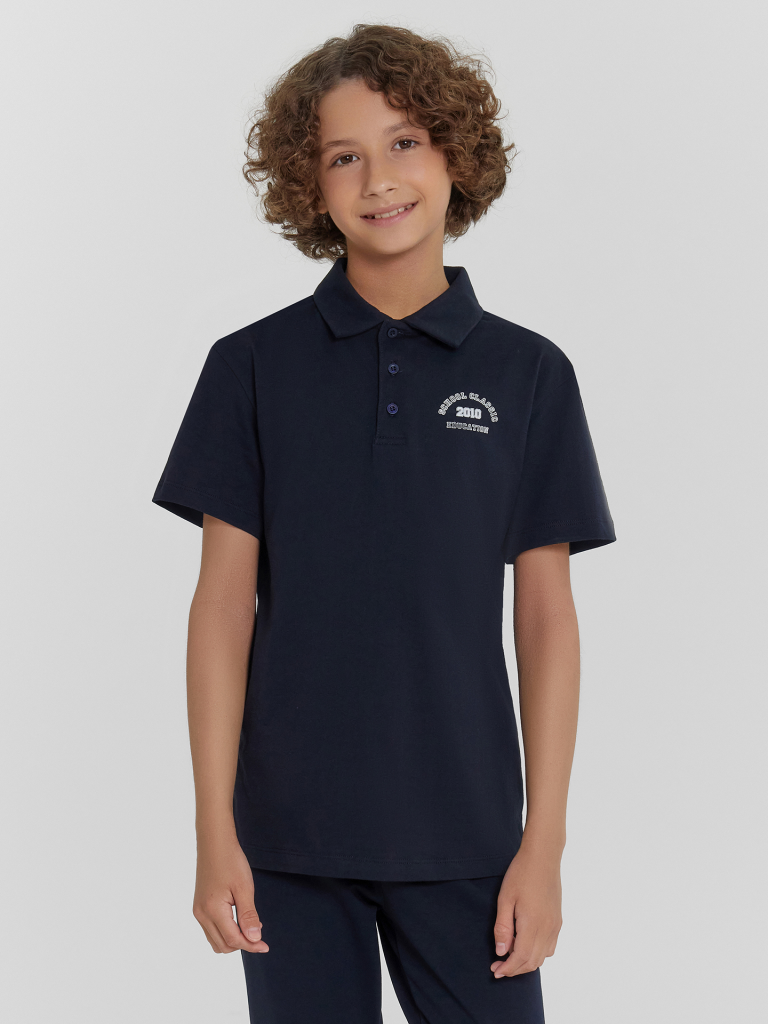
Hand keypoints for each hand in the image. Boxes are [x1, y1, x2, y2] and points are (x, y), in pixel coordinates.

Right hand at [193, 834, 269, 954]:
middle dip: (242, 944)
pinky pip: (211, 930)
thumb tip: (254, 939)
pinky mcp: (199, 907)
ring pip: (215, 941)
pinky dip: (225, 932)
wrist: (215, 843)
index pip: (233, 940)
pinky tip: (238, 921)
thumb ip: (248, 916)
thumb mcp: (244, 888)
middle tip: (259, 935)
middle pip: (223, 945)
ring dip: (233, 940)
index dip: (251, 945)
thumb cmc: (231, 862)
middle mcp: (201, 914)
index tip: (266, 946)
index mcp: (212, 910)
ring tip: (250, 927)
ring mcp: (198, 911)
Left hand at [490, 844, 561, 977]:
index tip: (495, 971)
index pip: (520, 958)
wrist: (543, 857)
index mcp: (532, 924)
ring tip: (510, 958)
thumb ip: (503, 928)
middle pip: (532, 962)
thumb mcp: (505, 899)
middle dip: (515, 969)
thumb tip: (501, 952)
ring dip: (526, 963)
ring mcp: (555, 926)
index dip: (507, 968)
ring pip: (543, 957)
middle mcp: (547, 929)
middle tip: (499, 967)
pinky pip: (550, 947)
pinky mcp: (558, 921)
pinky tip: (526, 946)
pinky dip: (538, 954)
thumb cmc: (520, 874)